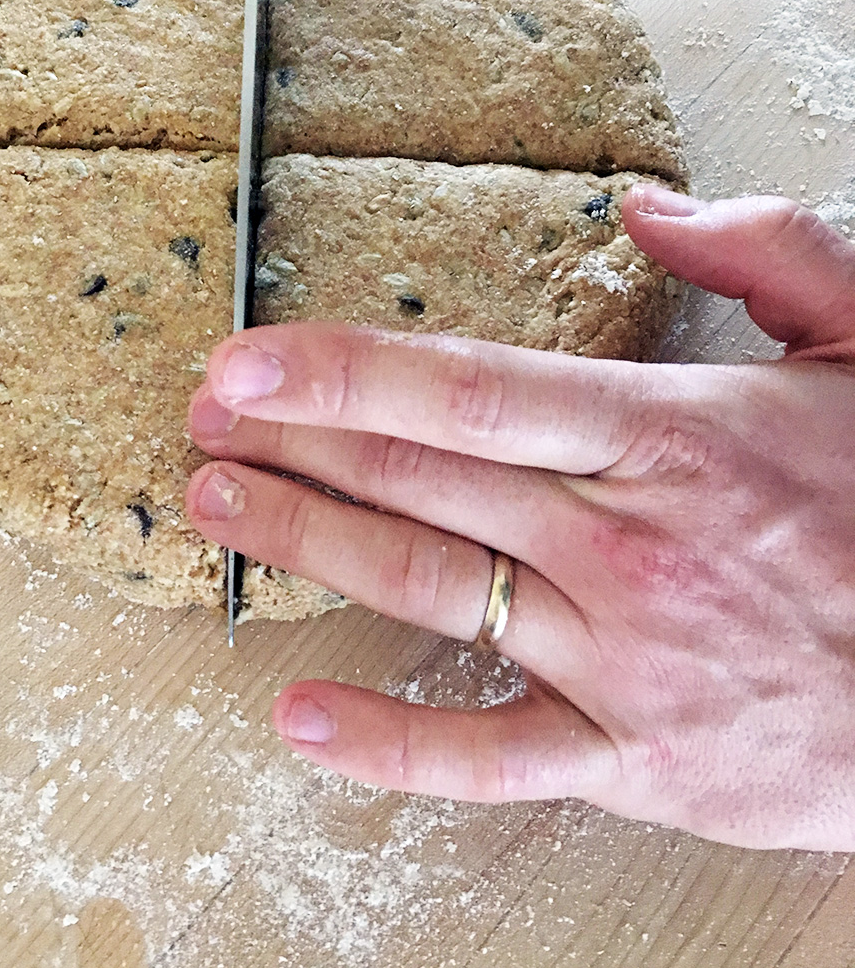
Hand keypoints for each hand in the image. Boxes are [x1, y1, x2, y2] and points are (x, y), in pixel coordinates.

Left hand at [185, 185, 854, 850]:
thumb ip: (769, 253)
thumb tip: (649, 204)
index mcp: (673, 436)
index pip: (470, 392)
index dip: (340, 374)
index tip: (242, 363)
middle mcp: (628, 546)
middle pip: (419, 482)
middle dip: (292, 446)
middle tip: (198, 423)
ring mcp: (625, 661)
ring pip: (428, 594)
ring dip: (308, 547)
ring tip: (217, 510)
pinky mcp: (641, 763)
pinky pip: (491, 761)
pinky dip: (389, 748)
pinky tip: (299, 720)